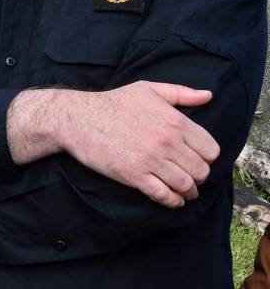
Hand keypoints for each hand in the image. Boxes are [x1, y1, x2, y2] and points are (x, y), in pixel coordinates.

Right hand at [15, 81, 217, 207]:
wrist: (78, 118)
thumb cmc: (113, 103)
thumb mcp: (148, 89)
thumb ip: (181, 93)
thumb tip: (208, 96)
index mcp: (175, 121)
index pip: (211, 150)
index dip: (207, 157)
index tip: (197, 159)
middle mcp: (167, 141)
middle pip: (201, 171)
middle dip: (198, 176)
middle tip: (189, 176)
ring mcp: (151, 159)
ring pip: (186, 185)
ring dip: (188, 192)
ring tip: (184, 191)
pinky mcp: (134, 175)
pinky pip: (164, 195)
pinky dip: (172, 201)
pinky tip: (171, 199)